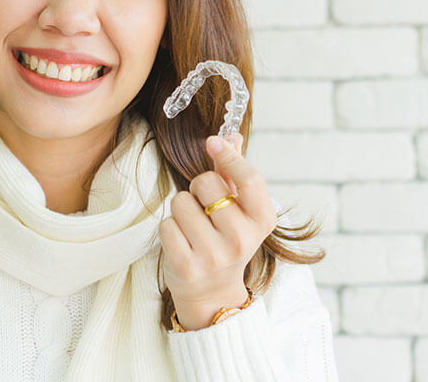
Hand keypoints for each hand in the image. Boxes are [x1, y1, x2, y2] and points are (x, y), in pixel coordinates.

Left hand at [158, 132, 277, 324]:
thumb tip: (231, 135)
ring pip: (181, 202)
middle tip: (204, 207)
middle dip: (198, 188)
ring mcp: (214, 255)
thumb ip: (235, 172)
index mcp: (261, 221)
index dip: (229, 157)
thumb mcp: (240, 210)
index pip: (250, 179)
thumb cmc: (226, 240)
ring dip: (181, 209)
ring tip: (193, 227)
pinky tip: (182, 241)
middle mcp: (241, 240)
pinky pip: (166, 225)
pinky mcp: (186, 267)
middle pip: (206, 184)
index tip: (213, 143)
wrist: (213, 293)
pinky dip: (169, 228)